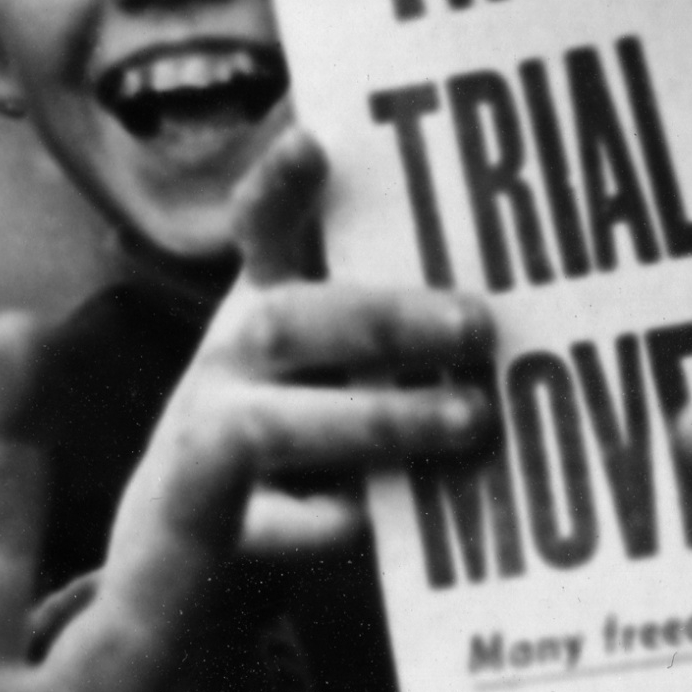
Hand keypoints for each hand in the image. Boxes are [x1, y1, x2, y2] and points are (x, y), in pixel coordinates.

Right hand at [106, 129, 496, 584]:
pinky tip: (387, 518)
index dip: (280, 183)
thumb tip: (508, 318)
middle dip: (383, 320)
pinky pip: (271, 524)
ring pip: (273, 424)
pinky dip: (331, 522)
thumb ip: (385, 335)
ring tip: (471, 420)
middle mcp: (223, 361)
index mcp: (258, 307)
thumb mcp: (327, 370)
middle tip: (480, 324)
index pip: (261, 226)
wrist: (182, 550)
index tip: (315, 140)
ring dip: (378, 419)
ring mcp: (201, 440)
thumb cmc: (290, 441)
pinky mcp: (198, 523)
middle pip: (285, 321)